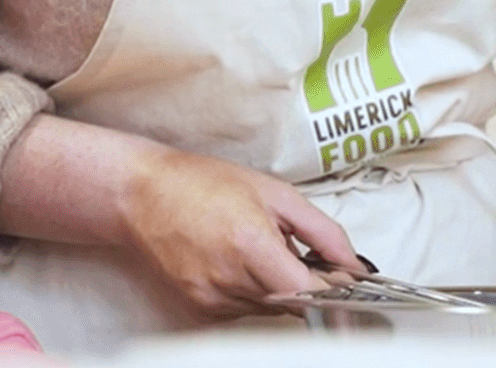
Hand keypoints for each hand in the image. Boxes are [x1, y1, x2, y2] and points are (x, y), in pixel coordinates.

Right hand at [116, 146, 360, 318]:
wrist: (141, 196)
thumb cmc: (201, 184)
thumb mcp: (274, 193)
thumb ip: (322, 231)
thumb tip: (354, 264)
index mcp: (250, 243)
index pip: (308, 293)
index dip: (332, 293)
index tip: (346, 289)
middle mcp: (229, 278)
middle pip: (292, 303)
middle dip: (301, 282)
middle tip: (290, 251)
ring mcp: (211, 299)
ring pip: (269, 309)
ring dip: (274, 287)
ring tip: (253, 249)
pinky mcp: (199, 311)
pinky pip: (242, 311)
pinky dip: (249, 292)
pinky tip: (233, 262)